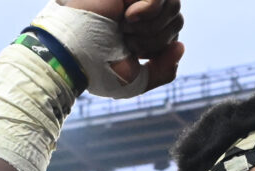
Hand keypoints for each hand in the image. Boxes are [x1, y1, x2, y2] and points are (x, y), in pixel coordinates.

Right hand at [58, 0, 184, 92]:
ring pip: (172, 4)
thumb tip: (181, 46)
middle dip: (156, 39)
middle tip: (127, 42)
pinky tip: (128, 16)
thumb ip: (164, 71)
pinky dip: (150, 8)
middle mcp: (140, 10)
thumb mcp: (136, 80)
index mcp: (143, 31)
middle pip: (177, 17)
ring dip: (150, 26)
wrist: (73, 53)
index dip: (161, 47)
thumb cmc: (97, 68)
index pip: (174, 31)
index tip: (134, 54)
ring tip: (124, 29)